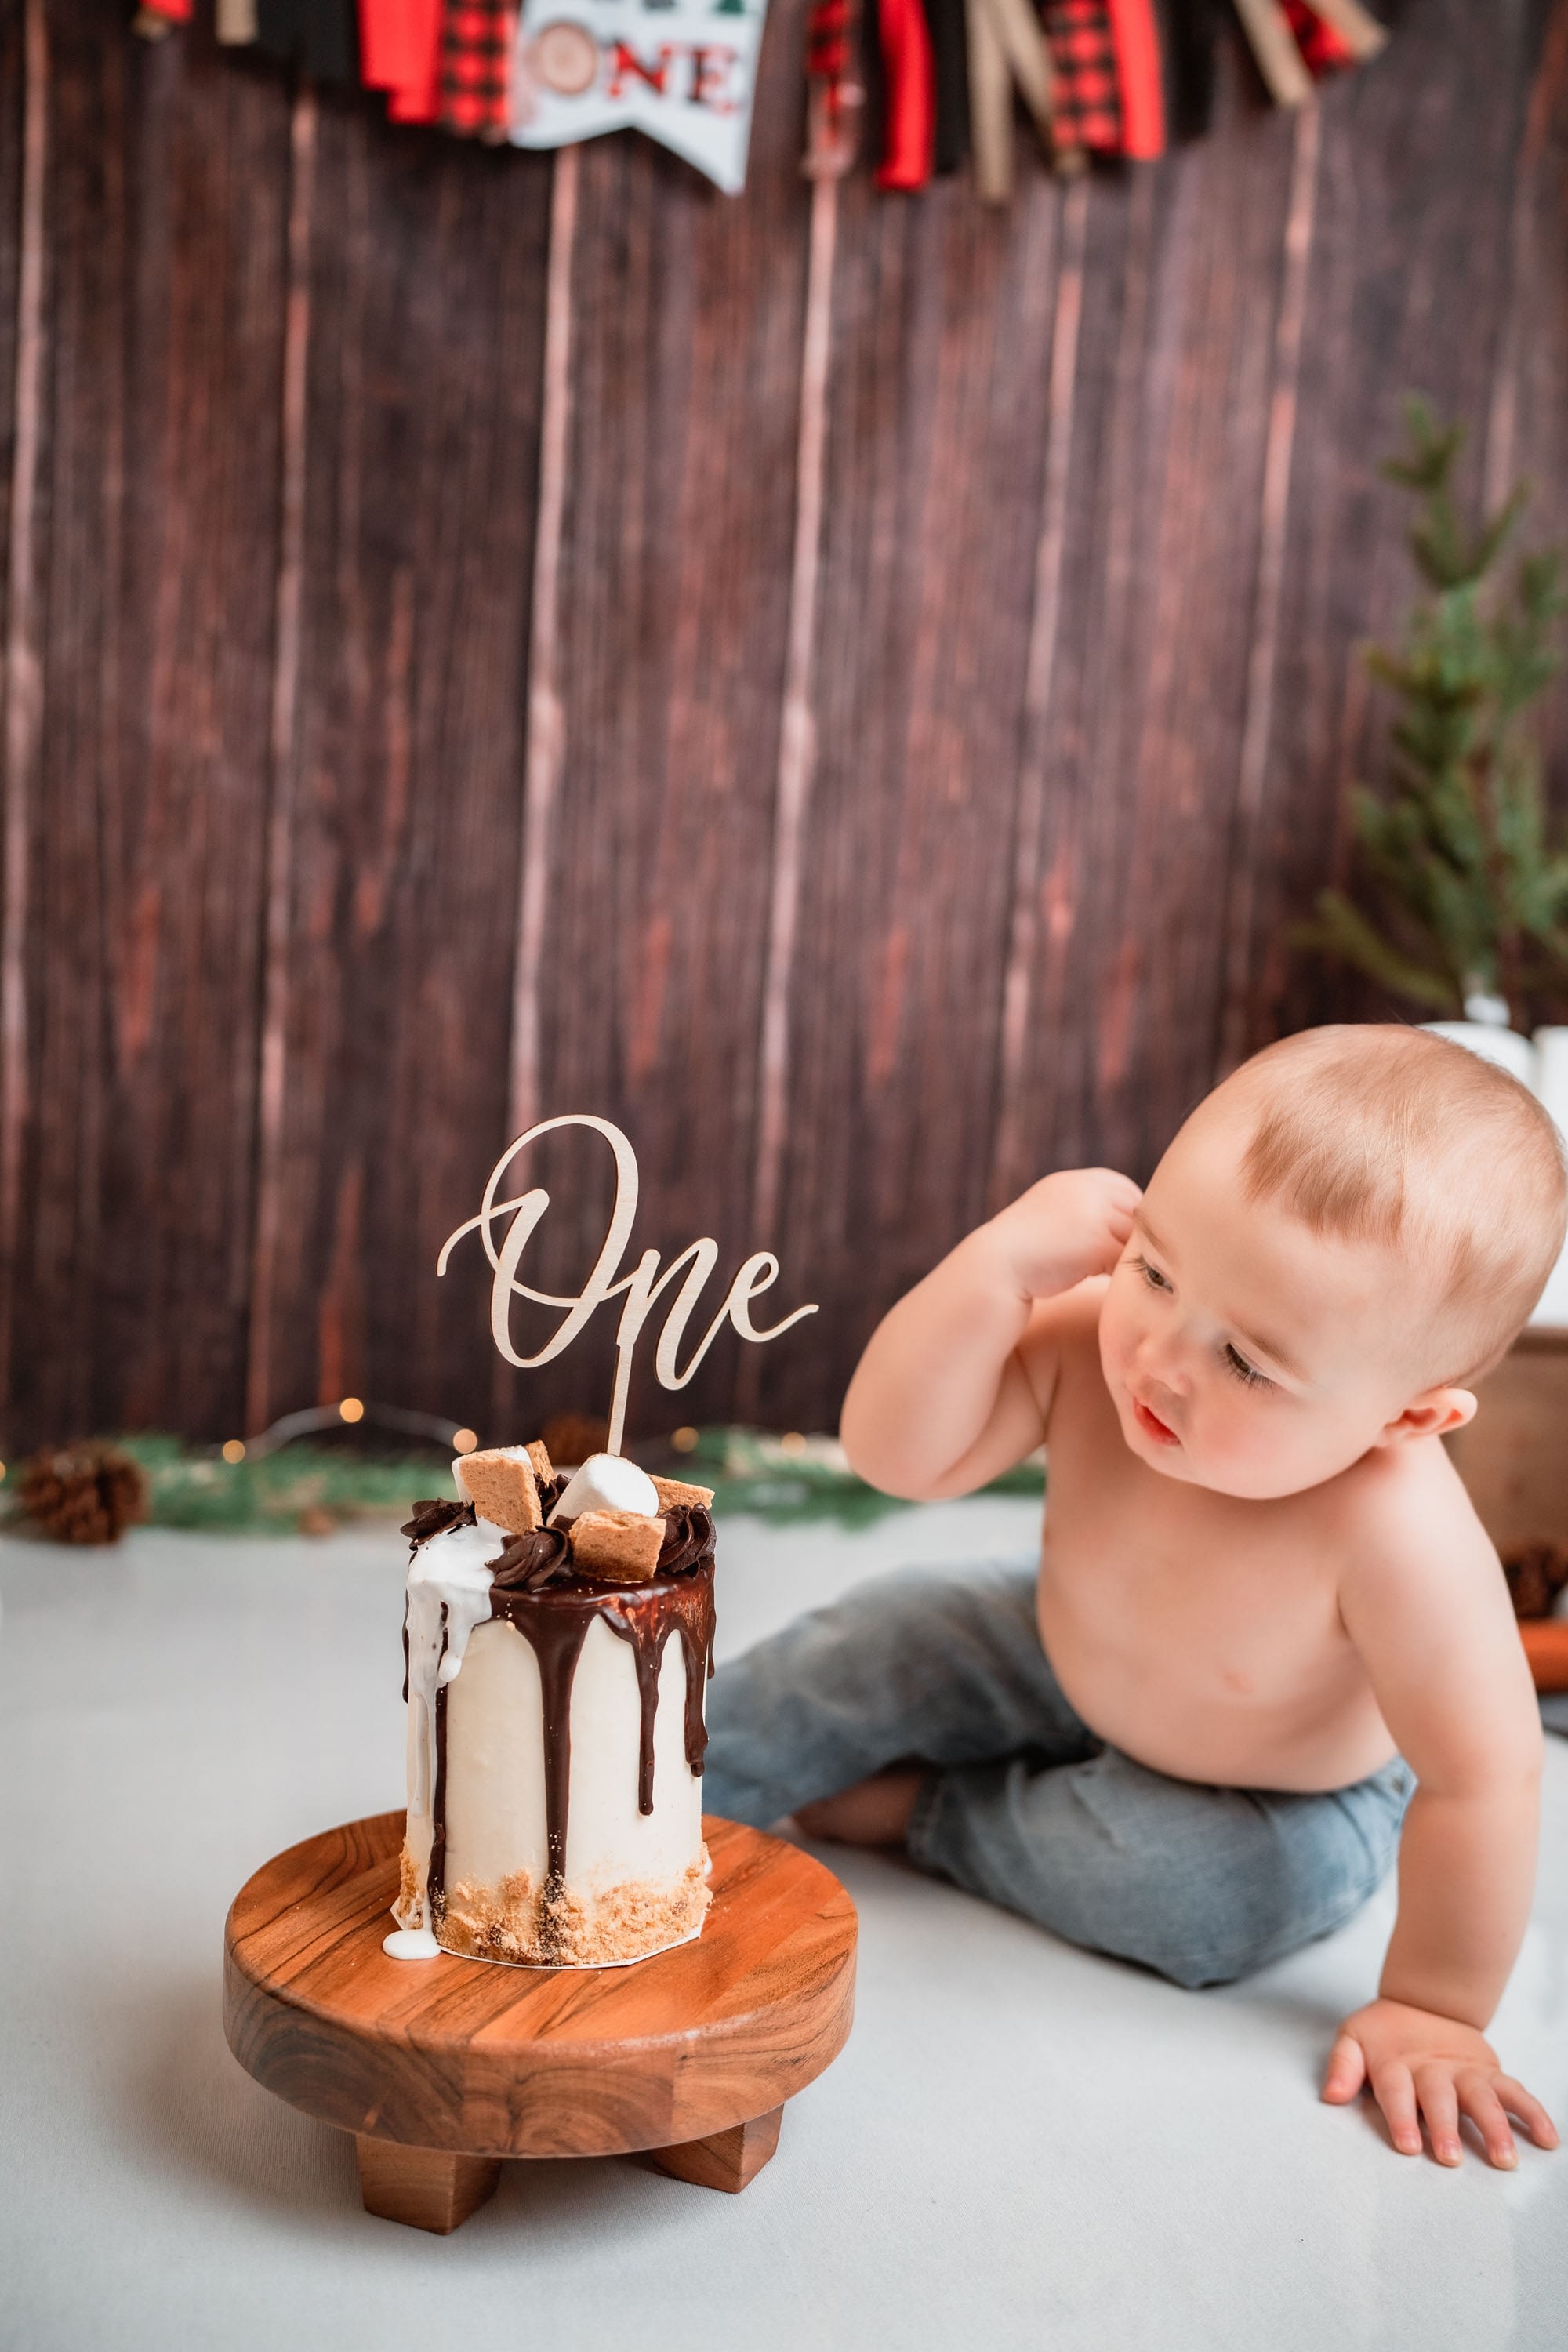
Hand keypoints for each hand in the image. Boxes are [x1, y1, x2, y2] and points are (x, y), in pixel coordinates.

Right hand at [986, 1168, 1142, 1300]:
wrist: (996, 1265)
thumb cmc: (1027, 1248)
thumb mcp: (1056, 1210)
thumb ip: (1087, 1208)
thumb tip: (1131, 1223)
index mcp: (1081, 1181)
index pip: (1129, 1194)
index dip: (1129, 1221)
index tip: (1118, 1244)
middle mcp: (1091, 1190)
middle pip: (1137, 1215)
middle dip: (1130, 1240)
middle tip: (1121, 1263)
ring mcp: (1096, 1214)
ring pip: (1134, 1239)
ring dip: (1127, 1258)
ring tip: (1112, 1275)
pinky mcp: (1098, 1242)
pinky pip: (1126, 1260)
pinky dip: (1119, 1274)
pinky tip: (1103, 1283)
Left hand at [1322, 1998, 1558, 2167]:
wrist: (1423, 2002)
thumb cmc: (1384, 2034)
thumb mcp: (1354, 2038)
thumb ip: (1343, 2066)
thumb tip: (1330, 2094)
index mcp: (1396, 2065)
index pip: (1397, 2093)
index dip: (1402, 2118)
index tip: (1409, 2145)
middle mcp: (1433, 2070)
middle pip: (1440, 2099)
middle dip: (1445, 2127)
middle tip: (1450, 2158)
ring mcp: (1464, 2071)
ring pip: (1482, 2098)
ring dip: (1494, 2128)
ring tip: (1503, 2158)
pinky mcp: (1489, 2073)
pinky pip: (1515, 2092)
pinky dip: (1533, 2113)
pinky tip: (1547, 2139)